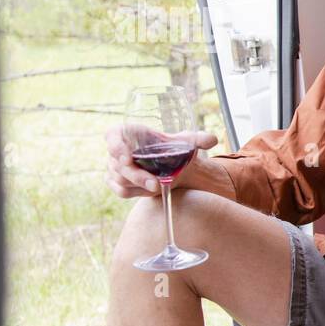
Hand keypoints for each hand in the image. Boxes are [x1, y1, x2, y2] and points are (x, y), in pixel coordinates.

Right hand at [104, 124, 218, 197]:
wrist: (172, 165)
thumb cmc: (173, 148)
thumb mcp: (185, 142)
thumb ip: (197, 139)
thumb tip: (212, 139)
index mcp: (126, 133)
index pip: (112, 136)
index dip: (116, 146)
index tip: (127, 157)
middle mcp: (116, 149)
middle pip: (118, 164)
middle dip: (136, 175)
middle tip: (155, 183)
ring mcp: (114, 167)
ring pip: (120, 179)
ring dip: (138, 185)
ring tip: (158, 186)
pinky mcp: (117, 182)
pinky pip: (121, 191)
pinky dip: (135, 192)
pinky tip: (149, 190)